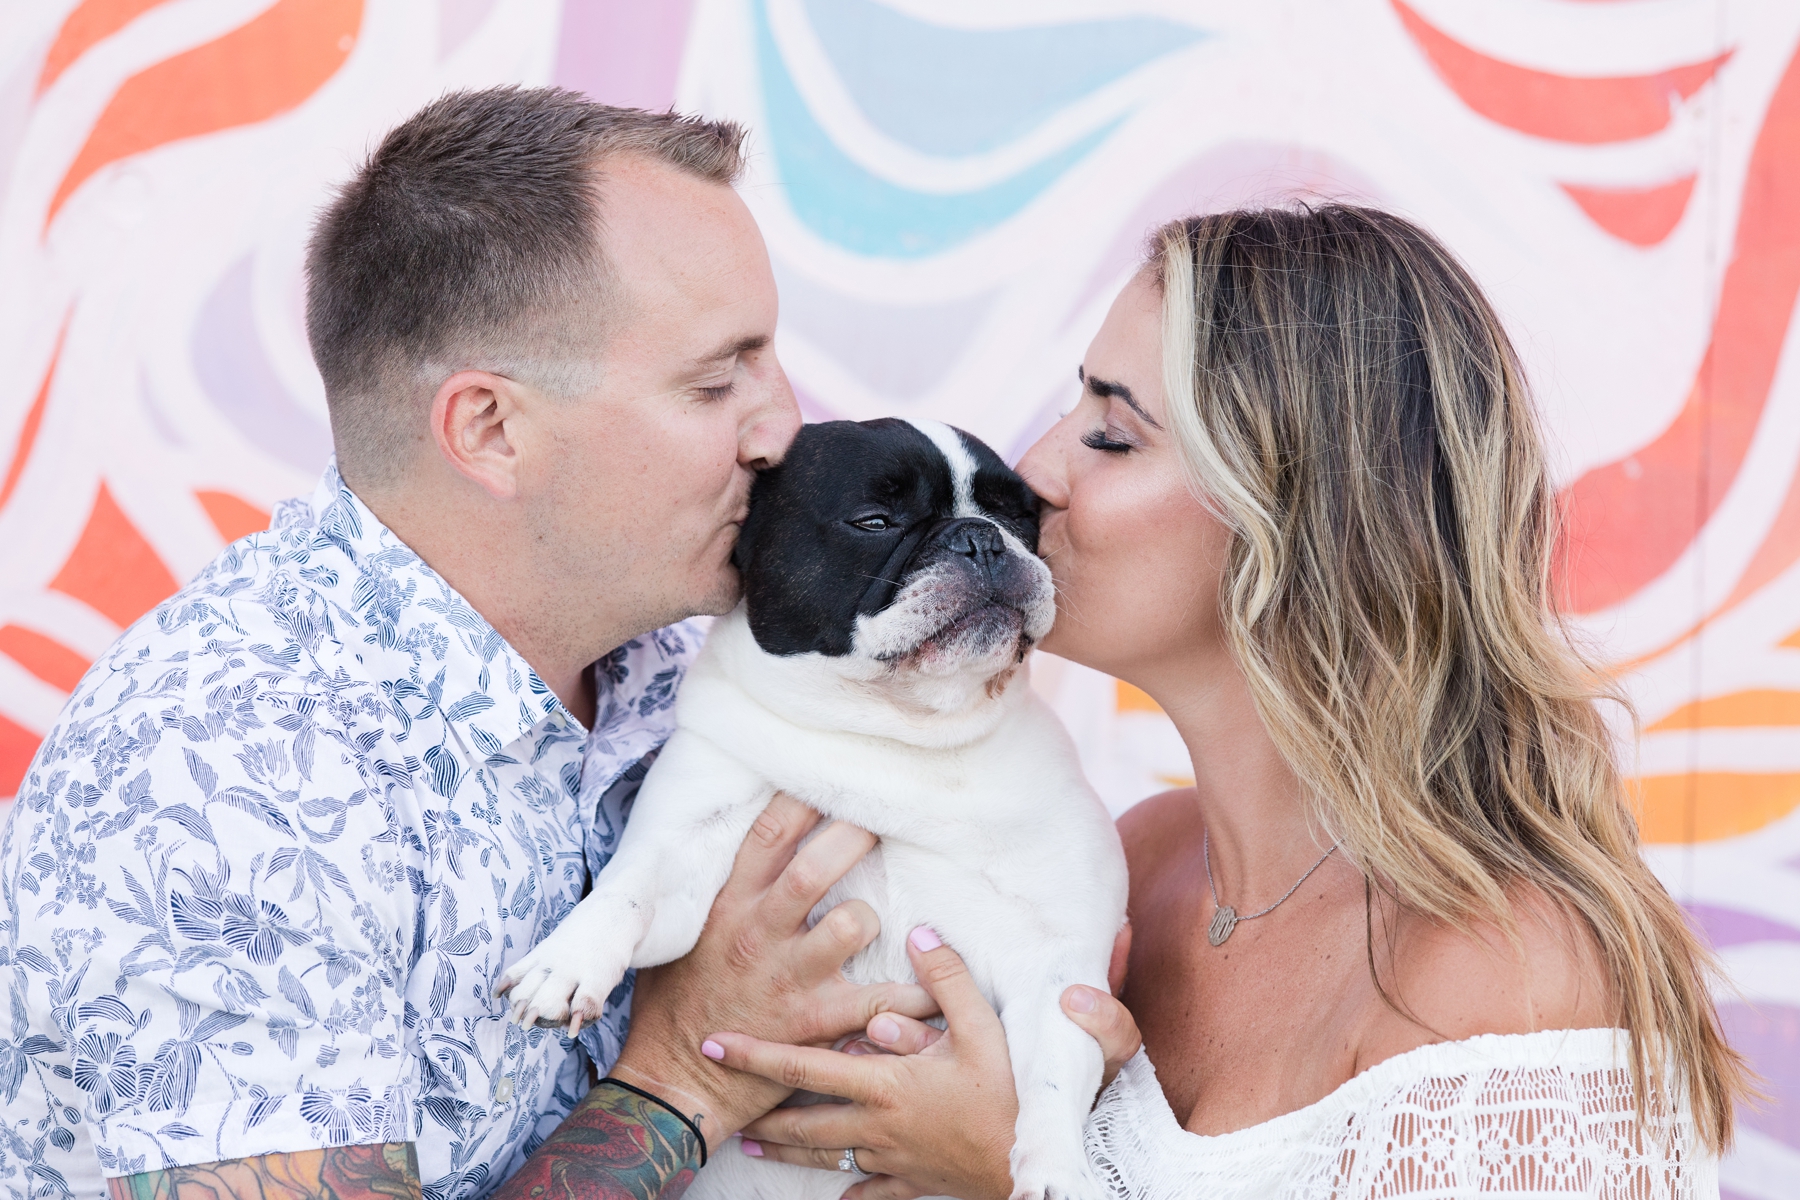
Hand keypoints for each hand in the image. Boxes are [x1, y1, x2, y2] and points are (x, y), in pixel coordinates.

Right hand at [606, 793, 936, 1151]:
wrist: (671, 1083)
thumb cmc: (676, 1005)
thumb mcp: (679, 937)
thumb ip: (714, 894)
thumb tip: (737, 846)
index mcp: (726, 906)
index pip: (769, 834)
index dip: (807, 799)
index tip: (836, 778)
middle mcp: (758, 933)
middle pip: (816, 868)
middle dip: (856, 837)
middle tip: (881, 824)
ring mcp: (788, 978)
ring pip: (850, 924)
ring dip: (872, 916)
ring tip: (879, 918)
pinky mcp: (813, 1022)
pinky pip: (878, 1001)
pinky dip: (915, 993)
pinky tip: (935, 984)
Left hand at [707, 929, 1016, 1199]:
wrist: (1028, 1170)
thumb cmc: (1006, 1098)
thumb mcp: (983, 1029)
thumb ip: (947, 980)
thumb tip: (920, 935)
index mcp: (883, 1084)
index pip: (804, 1066)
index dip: (756, 1055)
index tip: (716, 1045)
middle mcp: (875, 1125)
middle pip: (803, 1123)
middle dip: (762, 1116)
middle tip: (727, 1111)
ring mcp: (891, 1159)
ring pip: (826, 1159)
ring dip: (788, 1152)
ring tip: (755, 1147)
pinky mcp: (912, 1182)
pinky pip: (872, 1190)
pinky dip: (852, 1191)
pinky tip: (840, 1196)